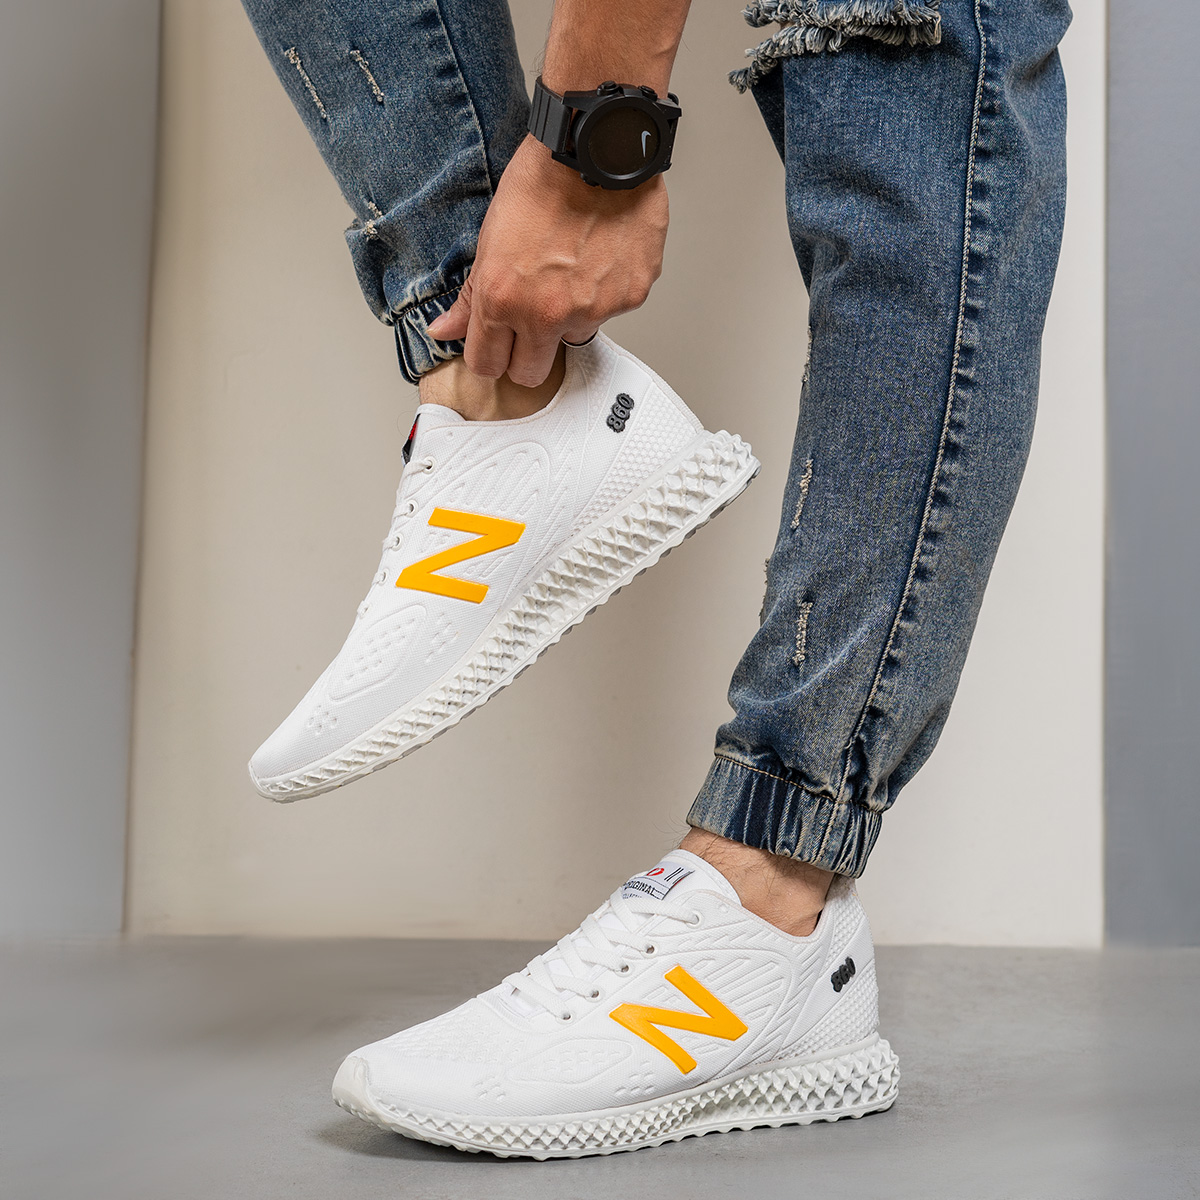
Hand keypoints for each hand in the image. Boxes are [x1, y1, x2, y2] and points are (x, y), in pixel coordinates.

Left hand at [427, 135, 667, 386]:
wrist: (594, 149)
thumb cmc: (541, 183)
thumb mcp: (490, 239)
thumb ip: (470, 296)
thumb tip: (445, 330)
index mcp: (503, 301)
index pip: (487, 365)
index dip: (491, 355)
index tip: (497, 344)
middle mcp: (547, 314)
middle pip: (531, 373)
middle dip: (527, 354)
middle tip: (533, 318)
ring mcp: (592, 310)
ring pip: (574, 336)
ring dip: (570, 315)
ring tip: (572, 266)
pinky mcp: (628, 298)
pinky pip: (611, 310)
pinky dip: (605, 290)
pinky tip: (599, 254)